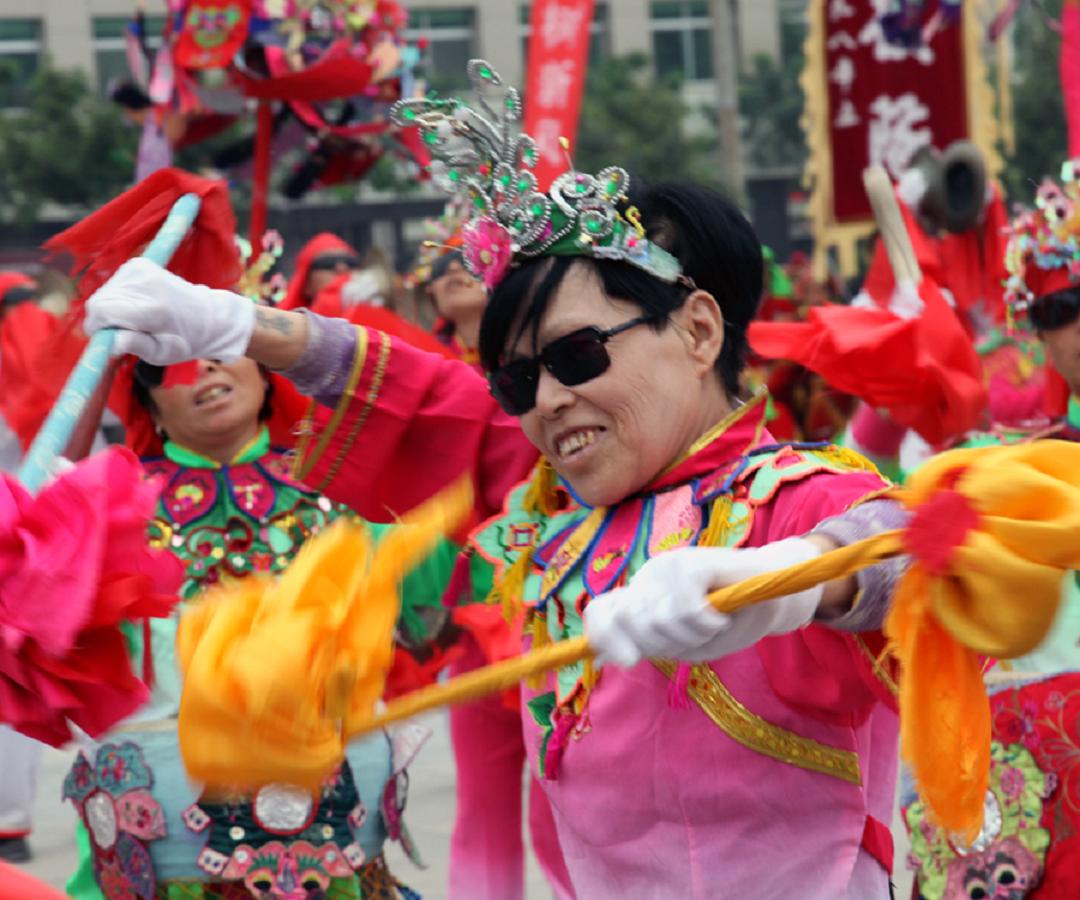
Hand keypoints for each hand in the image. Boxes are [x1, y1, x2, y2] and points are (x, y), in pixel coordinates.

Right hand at [84, 258, 254, 364]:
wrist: (207, 316)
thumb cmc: (183, 340)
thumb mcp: (161, 354)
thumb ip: (135, 346)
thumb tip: (111, 342)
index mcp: (153, 308)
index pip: (102, 310)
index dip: (98, 327)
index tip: (112, 339)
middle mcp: (145, 282)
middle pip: (99, 302)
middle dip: (105, 320)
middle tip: (129, 331)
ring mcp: (141, 269)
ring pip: (102, 293)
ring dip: (111, 309)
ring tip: (138, 319)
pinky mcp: (138, 263)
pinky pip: (111, 285)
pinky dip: (118, 298)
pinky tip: (138, 305)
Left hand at [583, 538, 823, 668]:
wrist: (774, 592)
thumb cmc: (728, 618)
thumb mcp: (685, 642)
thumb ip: (647, 646)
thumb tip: (603, 659)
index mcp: (640, 599)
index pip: (602, 613)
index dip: (604, 638)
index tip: (626, 661)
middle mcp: (648, 581)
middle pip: (631, 625)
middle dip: (665, 644)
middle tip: (695, 637)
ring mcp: (668, 567)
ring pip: (659, 620)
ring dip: (691, 636)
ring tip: (712, 625)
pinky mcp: (693, 561)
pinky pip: (688, 609)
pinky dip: (708, 624)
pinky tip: (722, 618)